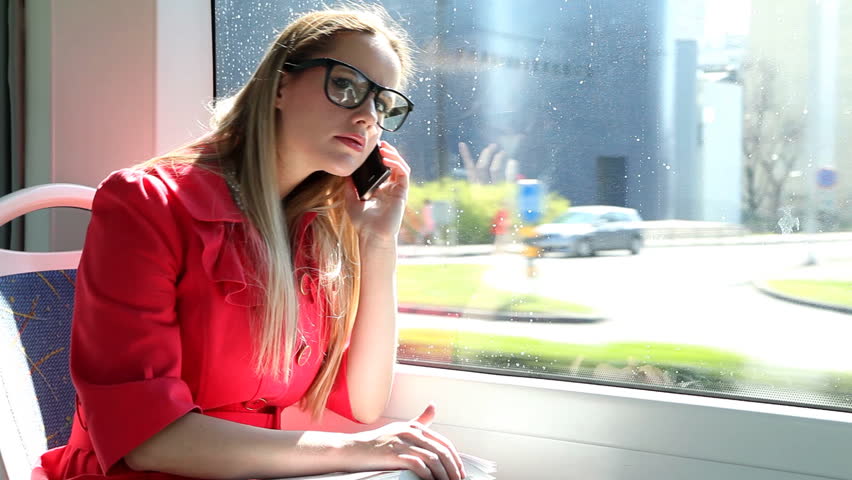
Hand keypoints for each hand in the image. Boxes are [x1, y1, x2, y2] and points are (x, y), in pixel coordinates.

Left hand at [344, 141, 409, 244]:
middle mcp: (390, 188)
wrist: (371, 235)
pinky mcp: (402, 193)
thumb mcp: (351, 199)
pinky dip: (397, 164)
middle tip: (378, 143)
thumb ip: (350, 185)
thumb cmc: (362, 222)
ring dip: (394, 155)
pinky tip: (388, 159)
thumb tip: (345, 171)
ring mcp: (397, 190)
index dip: (378, 157)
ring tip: (383, 149)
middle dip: (387, 152)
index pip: (382, 168)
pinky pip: (404, 174)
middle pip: (393, 165)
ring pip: (400, 167)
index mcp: (380, 189)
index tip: (370, 148)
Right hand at [346, 404, 465, 479]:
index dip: (455, 459)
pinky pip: (419, 465)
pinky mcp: (394, 454)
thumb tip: (433, 406)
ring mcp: (402, 443)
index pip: (444, 443)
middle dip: (453, 469)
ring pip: (433, 459)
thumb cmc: (376, 442)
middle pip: (442, 452)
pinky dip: (429, 476)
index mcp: (414, 427)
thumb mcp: (400, 428)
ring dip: (444, 475)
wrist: (351, 449)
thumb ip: (419, 420)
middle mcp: (410, 432)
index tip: (459, 472)